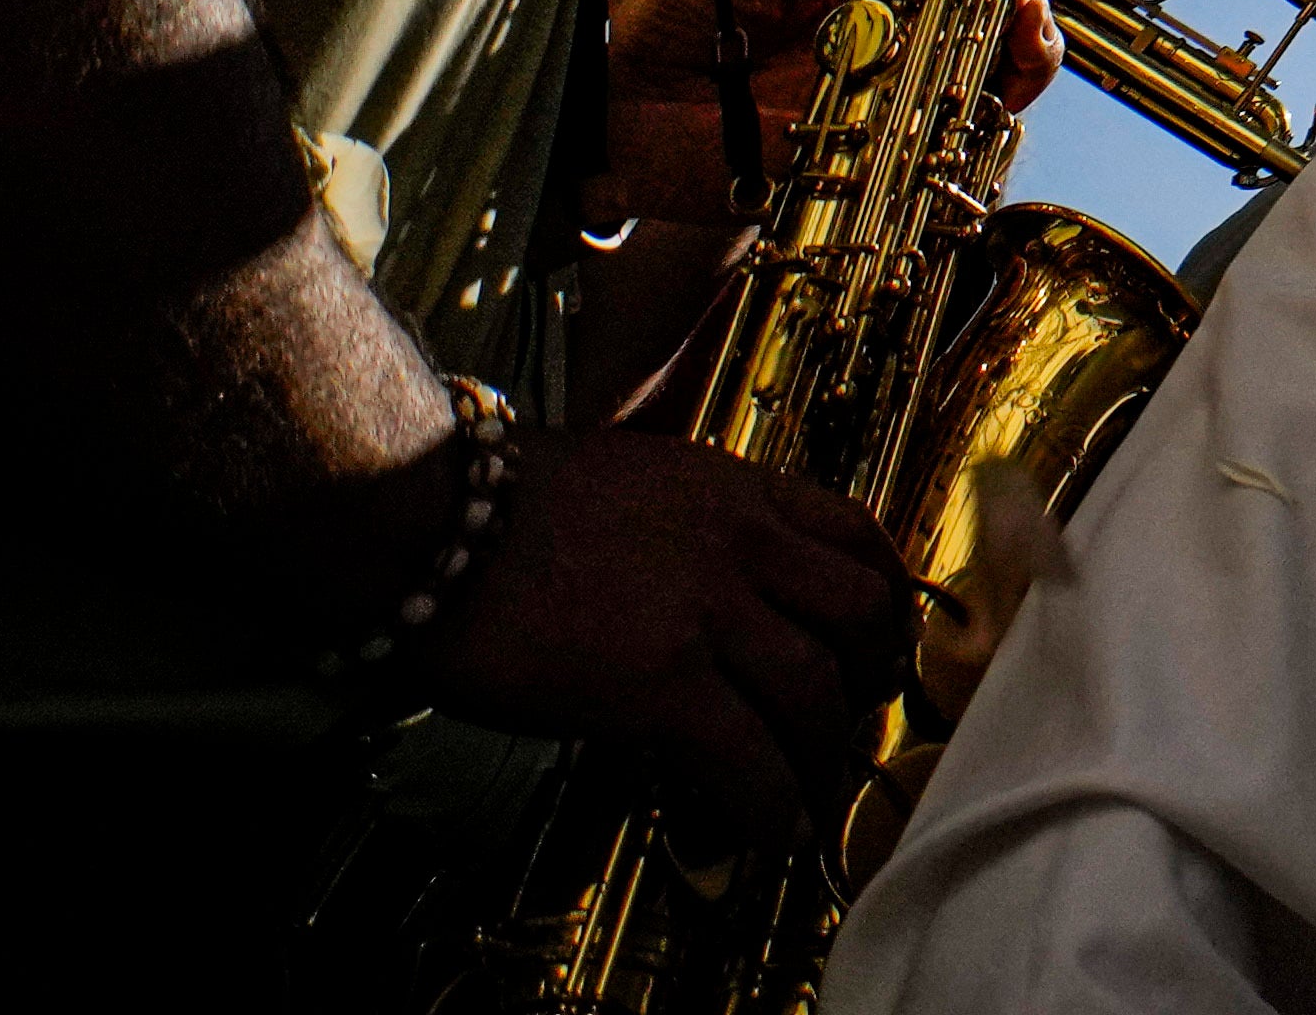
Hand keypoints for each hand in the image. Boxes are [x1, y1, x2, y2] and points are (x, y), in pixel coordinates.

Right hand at [389, 424, 919, 832]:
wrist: (431, 516)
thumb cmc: (499, 505)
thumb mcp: (632, 482)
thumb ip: (690, 526)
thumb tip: (706, 590)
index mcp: (735, 490)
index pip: (855, 534)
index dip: (884, 597)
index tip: (880, 639)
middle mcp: (740, 544)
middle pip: (861, 614)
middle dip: (868, 679)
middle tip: (851, 722)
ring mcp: (706, 612)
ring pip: (817, 692)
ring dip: (823, 756)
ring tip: (811, 794)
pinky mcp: (659, 683)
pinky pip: (749, 757)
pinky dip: (774, 804)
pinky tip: (769, 832)